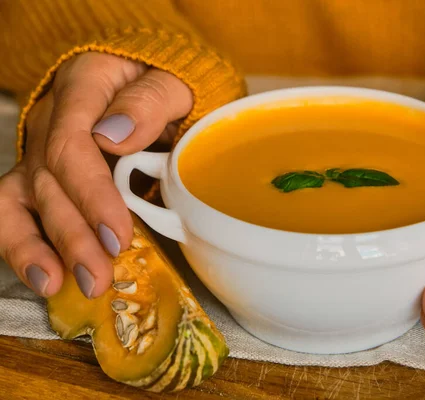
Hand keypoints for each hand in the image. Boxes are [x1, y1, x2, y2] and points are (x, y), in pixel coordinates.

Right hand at [0, 52, 191, 297]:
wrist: (150, 78)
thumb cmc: (168, 81)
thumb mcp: (173, 80)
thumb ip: (149, 101)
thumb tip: (114, 136)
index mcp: (85, 89)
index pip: (74, 145)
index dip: (92, 195)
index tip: (119, 235)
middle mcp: (52, 120)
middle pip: (50, 181)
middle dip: (73, 236)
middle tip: (98, 278)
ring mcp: (42, 149)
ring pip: (21, 199)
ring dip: (38, 248)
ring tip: (57, 287)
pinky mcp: (43, 175)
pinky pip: (17, 209)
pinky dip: (25, 245)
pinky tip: (44, 277)